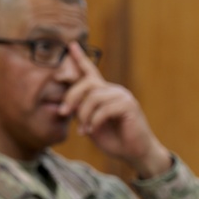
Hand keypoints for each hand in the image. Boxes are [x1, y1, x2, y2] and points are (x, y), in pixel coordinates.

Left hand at [58, 43, 171, 177]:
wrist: (135, 153)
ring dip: (84, 115)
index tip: (70, 45)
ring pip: (93, 97)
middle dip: (71, 97)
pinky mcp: (128, 106)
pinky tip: (91, 131)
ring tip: (83, 130)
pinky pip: (104, 109)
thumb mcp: (91, 124)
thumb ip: (81, 112)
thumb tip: (68, 105)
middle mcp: (114, 90)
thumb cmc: (114, 139)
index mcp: (104, 93)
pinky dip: (94, 121)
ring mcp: (123, 96)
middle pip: (87, 83)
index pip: (91, 72)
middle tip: (64, 113)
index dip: (80, 59)